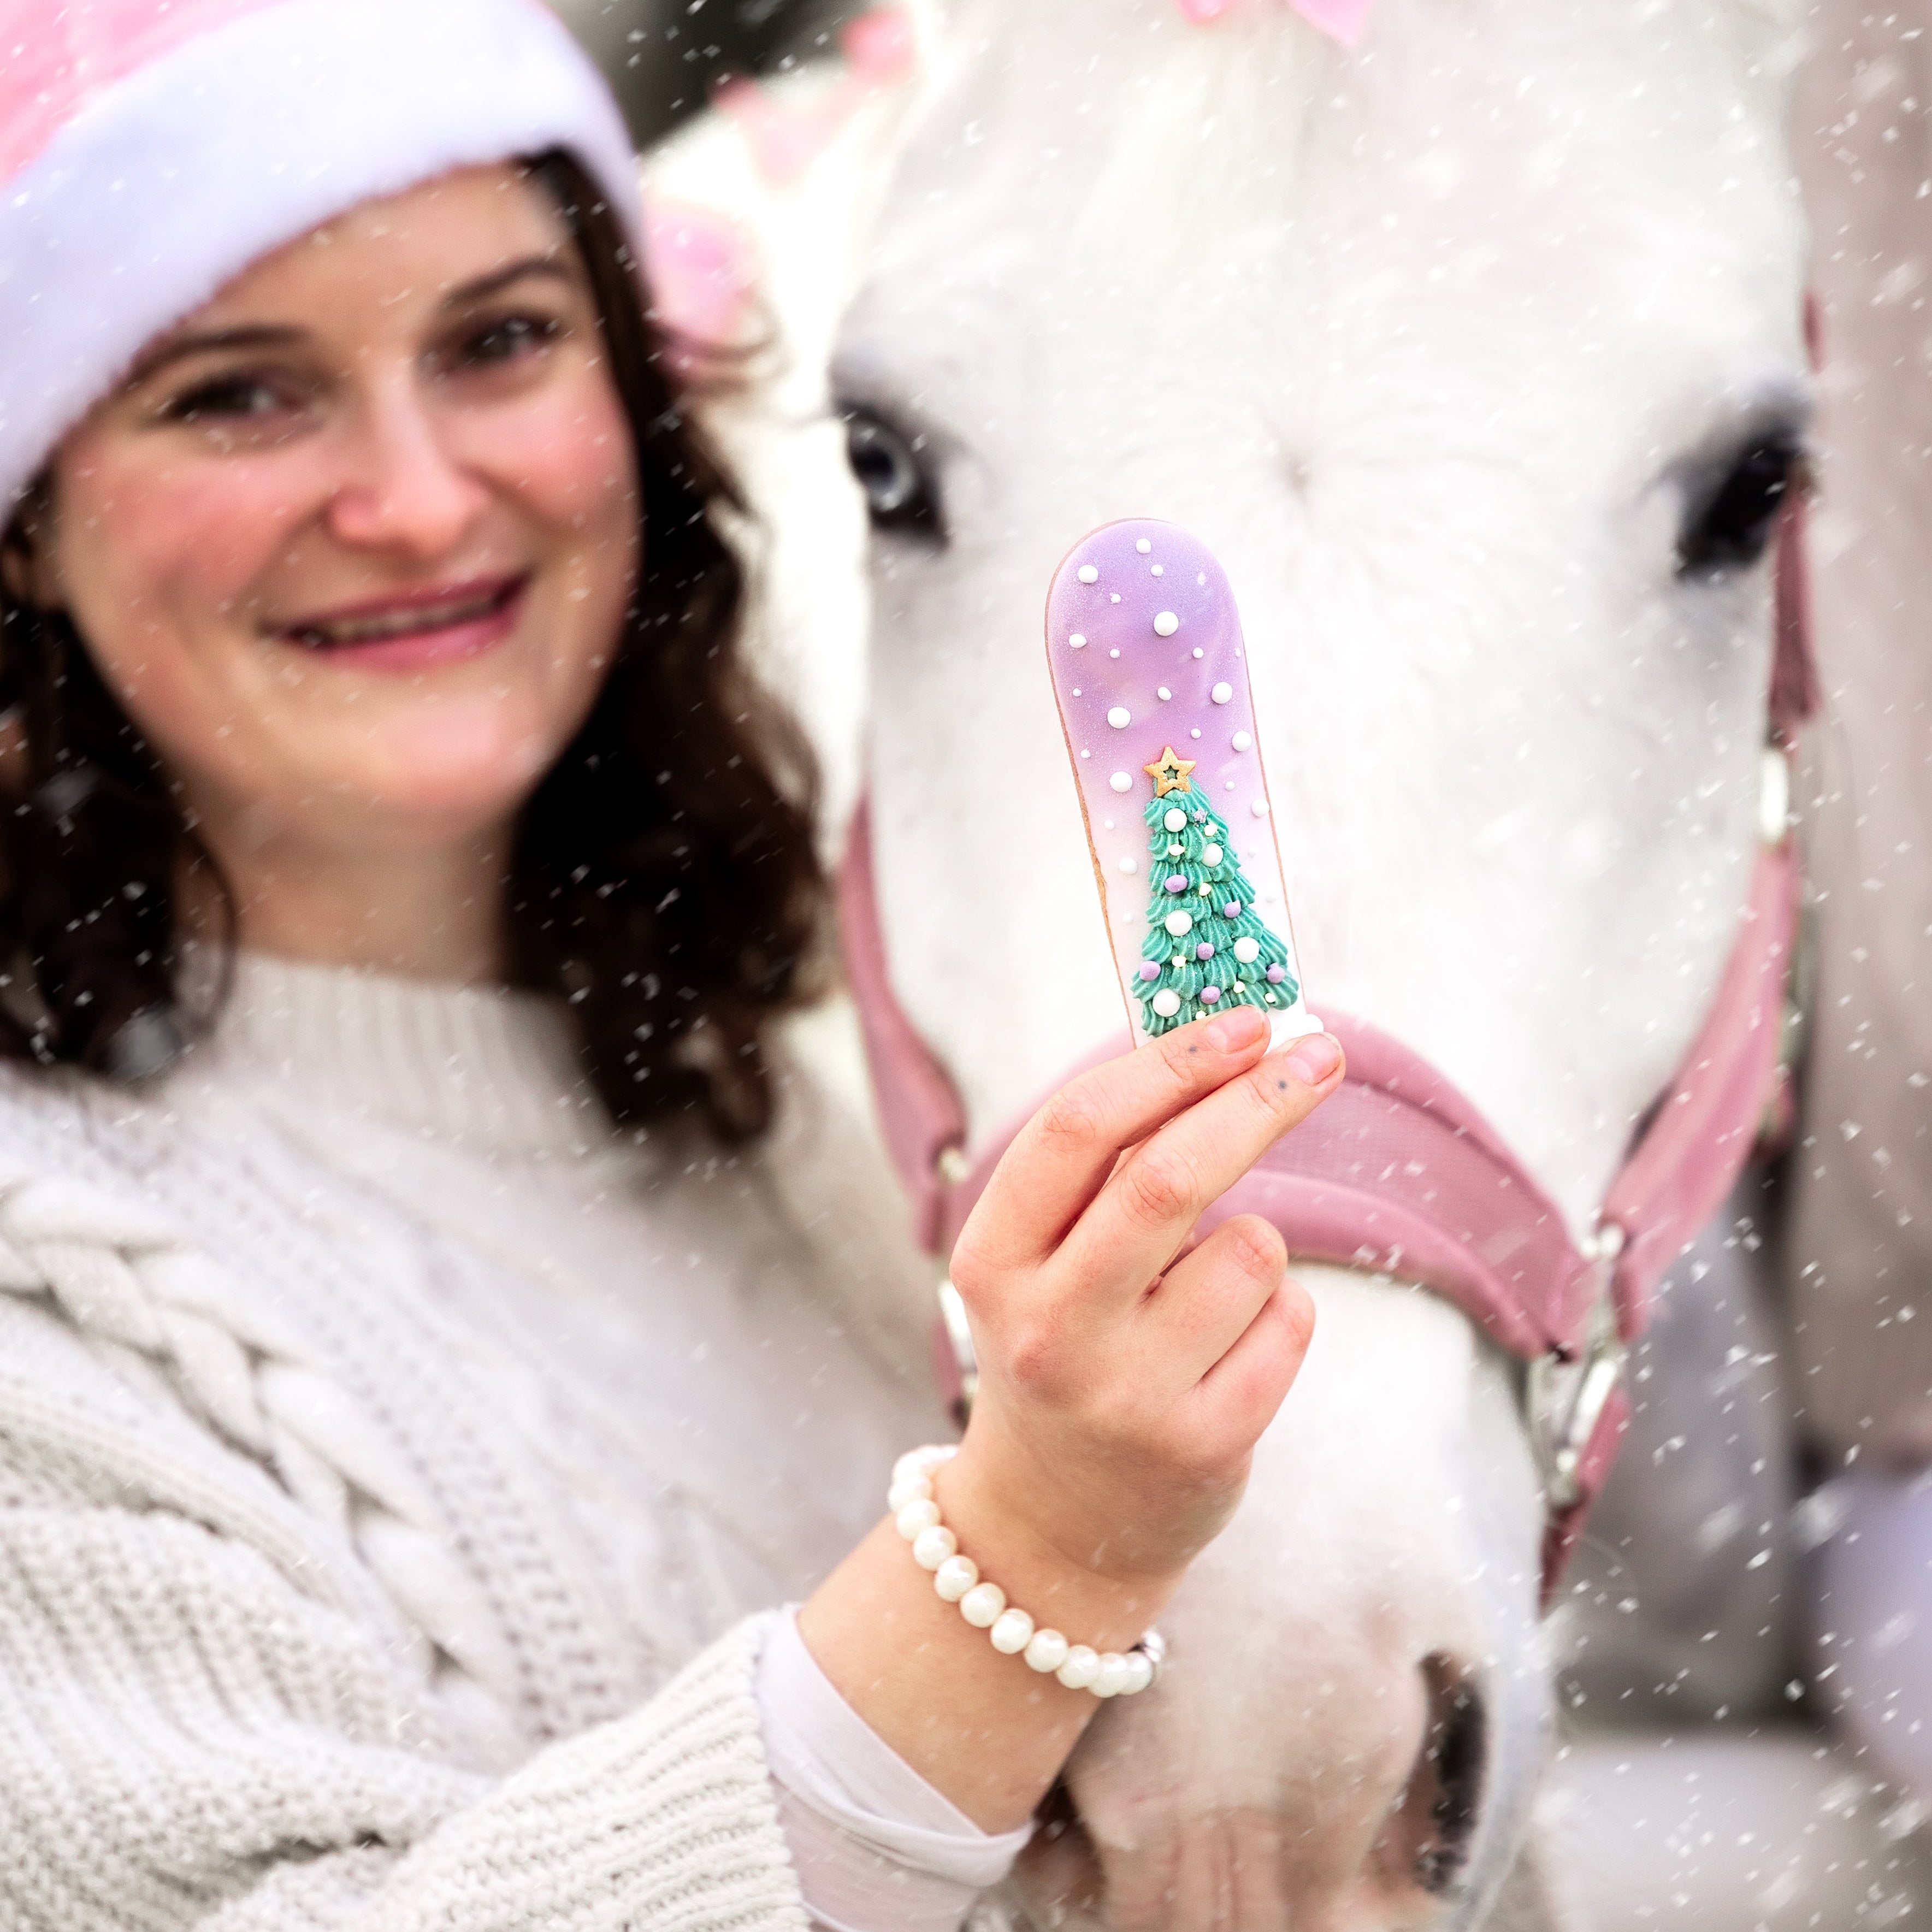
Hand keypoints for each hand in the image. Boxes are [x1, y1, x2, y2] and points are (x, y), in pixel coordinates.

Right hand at [797, 1004, 1341, 1829]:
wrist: (1055, 1524)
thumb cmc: (1063, 1348)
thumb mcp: (1040, 1262)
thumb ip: (1102, 1169)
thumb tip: (1219, 1044)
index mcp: (994, 1260)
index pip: (1078, 1129)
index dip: (1171, 1061)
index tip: (1245, 1020)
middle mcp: (1049, 1327)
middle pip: (1171, 1175)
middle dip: (1258, 1099)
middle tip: (1319, 1053)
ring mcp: (1125, 1393)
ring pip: (1252, 1249)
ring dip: (1258, 1241)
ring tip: (1210, 1289)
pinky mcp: (1203, 1444)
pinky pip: (1290, 1321)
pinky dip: (1282, 1310)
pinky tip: (1231, 1350)